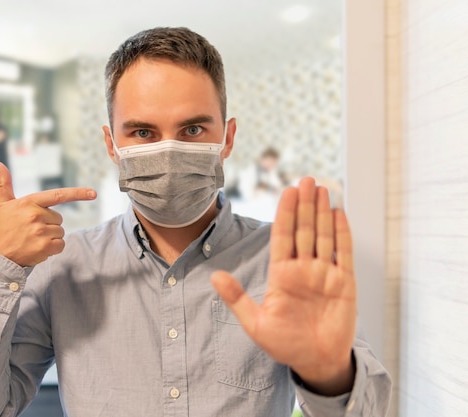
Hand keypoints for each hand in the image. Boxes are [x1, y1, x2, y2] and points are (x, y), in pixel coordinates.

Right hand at [0, 162, 96, 265]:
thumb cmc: (3, 228)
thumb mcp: (3, 204)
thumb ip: (5, 183)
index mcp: (29, 202)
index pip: (59, 195)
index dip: (78, 193)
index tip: (94, 193)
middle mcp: (36, 215)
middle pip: (59, 218)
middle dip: (49, 224)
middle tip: (32, 229)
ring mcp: (41, 232)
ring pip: (60, 232)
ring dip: (51, 237)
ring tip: (33, 239)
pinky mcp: (45, 247)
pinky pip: (61, 245)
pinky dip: (53, 248)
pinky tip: (39, 248)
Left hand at [211, 177, 355, 394]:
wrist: (316, 362)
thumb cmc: (285, 344)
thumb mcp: (255, 323)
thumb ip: (237, 298)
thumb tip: (214, 276)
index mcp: (281, 274)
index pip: (283, 236)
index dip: (285, 214)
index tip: (287, 191)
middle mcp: (303, 269)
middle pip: (304, 230)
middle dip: (305, 205)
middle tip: (306, 180)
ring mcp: (325, 274)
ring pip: (324, 236)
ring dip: (323, 213)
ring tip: (322, 188)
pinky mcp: (345, 283)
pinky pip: (344, 253)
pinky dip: (342, 233)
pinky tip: (339, 213)